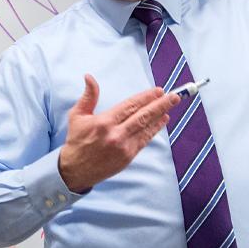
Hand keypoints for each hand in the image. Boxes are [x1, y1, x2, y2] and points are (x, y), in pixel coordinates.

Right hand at [58, 74, 179, 192]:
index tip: (157, 90)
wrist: (75, 170)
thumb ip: (88, 96)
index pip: (130, 106)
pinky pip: (144, 140)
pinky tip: (162, 121)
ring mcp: (123, 147)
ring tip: (171, 106)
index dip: (145, 97)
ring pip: (146, 128)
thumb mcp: (77, 116)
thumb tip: (89, 77)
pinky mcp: (128, 157)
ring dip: (160, 116)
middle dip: (160, 105)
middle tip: (174, 96)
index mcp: (104, 122)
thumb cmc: (77, 141)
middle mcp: (116, 134)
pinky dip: (154, 130)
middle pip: (143, 116)